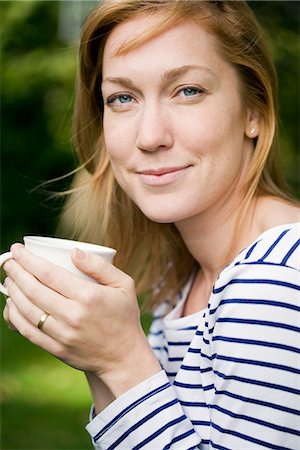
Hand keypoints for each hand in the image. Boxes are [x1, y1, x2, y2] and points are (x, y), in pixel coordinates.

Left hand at [3, 244, 159, 395]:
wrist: (124, 357)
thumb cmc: (124, 316)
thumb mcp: (124, 284)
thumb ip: (100, 266)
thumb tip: (73, 252)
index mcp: (88, 296)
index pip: (49, 273)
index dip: (28, 260)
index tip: (17, 250)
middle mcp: (72, 315)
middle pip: (33, 289)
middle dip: (15, 272)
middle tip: (8, 261)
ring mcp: (62, 334)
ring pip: (26, 310)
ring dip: (12, 292)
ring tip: (9, 279)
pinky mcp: (55, 349)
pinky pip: (27, 331)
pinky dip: (14, 316)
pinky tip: (11, 304)